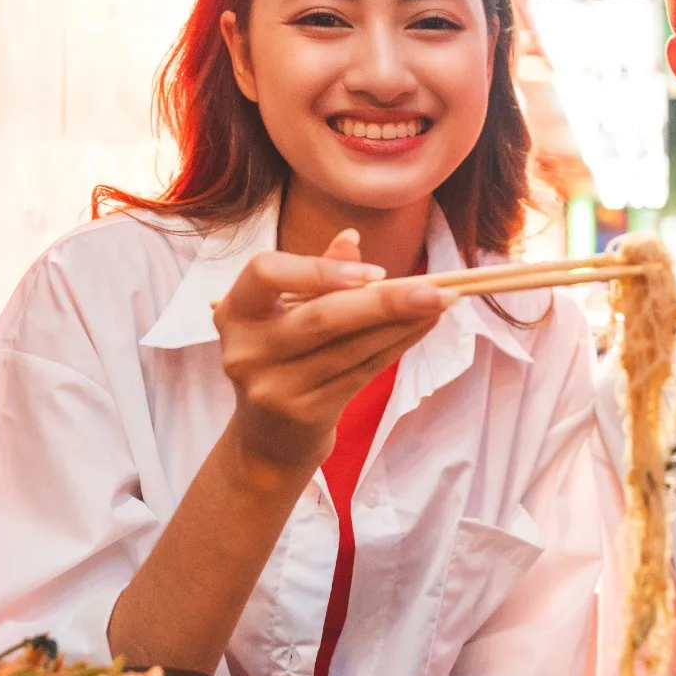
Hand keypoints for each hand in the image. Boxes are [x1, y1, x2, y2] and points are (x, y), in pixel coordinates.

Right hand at [213, 229, 448, 492]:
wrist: (268, 437)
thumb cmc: (282, 355)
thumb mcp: (286, 311)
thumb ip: (314, 274)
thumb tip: (351, 237)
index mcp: (235, 311)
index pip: (266, 272)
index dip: (319, 269)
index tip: (372, 271)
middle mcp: (246, 350)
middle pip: (321, 318)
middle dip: (384, 302)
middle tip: (436, 289)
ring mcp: (273, 387)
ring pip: (350, 348)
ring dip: (401, 323)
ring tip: (441, 303)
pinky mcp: (305, 413)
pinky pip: (361, 372)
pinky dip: (396, 346)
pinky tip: (422, 327)